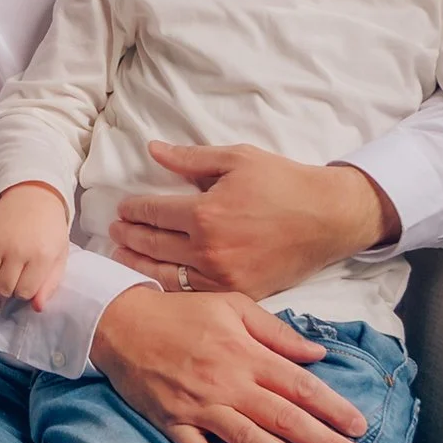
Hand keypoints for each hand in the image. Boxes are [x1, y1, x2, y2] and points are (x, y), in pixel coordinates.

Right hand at [0, 181, 72, 311]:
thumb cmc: (49, 227)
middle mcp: (17, 250)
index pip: (25, 291)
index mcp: (41, 255)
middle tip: (4, 302)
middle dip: (3, 300)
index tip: (22, 294)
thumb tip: (36, 308)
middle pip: (3, 288)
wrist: (33, 194)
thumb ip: (50, 283)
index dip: (22, 298)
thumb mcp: (60, 254)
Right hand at [90, 287, 368, 442]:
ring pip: (249, 438)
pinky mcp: (173, 422)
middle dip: (321, 439)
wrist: (120, 322)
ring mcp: (199, 405)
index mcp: (245, 352)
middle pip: (282, 416)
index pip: (298, 384)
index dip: (331, 406)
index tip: (358, 425)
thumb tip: (317, 353)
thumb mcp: (232, 306)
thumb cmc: (182, 313)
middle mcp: (227, 382)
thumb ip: (276, 332)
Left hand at [107, 143, 396, 295]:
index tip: (122, 209)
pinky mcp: (238, 293)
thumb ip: (190, 158)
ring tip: (124, 255)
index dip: (132, 210)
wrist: (328, 217)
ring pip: (165, 274)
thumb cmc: (283, 182)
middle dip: (128, 236)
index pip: (152, 213)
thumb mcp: (237, 158)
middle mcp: (208, 249)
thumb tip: (152, 150)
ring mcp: (222, 276)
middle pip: (152, 245)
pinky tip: (156, 277)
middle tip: (114, 232)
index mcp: (204, 213)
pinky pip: (192, 293)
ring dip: (139, 264)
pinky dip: (169, 285)